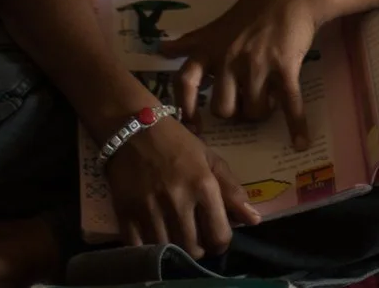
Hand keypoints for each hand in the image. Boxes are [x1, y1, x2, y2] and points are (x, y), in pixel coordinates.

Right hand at [102, 116, 260, 258]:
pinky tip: (152, 236)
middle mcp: (177, 201)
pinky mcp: (124, 213)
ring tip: (175, 237)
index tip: (214, 237)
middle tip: (194, 237)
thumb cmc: (176, 142)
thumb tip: (254, 220)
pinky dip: (147, 248)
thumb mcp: (209, 159)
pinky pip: (139, 248)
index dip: (220, 242)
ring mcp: (149, 209)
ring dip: (174, 250)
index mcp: (203, 186)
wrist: (131, 127)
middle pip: (193, 249)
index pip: (219, 236)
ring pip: (168, 251)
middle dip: (198, 248)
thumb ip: (231, 190)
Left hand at [162, 0, 327, 142]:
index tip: (193, 126)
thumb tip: (161, 50)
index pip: (184, 81)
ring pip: (254, 110)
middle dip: (235, 112)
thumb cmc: (253, 9)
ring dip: (262, 111)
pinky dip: (296, 125)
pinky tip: (300, 141)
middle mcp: (229, 59)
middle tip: (244, 104)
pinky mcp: (284, 68)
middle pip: (223, 108)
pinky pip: (289, 104)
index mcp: (210, 49)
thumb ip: (191, 42)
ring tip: (269, 100)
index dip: (185, 107)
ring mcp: (257, 65)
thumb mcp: (216, 26)